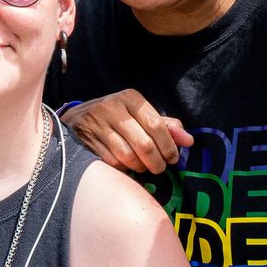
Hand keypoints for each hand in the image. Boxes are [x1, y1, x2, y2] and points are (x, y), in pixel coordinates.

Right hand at [61, 89, 192, 175]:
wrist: (77, 118)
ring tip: (143, 166)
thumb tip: (189, 140)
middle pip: (144, 144)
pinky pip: (112, 162)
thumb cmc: (117, 117)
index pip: (156, 125)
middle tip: (159, 168)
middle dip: (156, 161)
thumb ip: (165, 126)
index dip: (168, 146)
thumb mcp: (140, 115)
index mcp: (130, 98)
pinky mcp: (86, 139)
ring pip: (128, 156)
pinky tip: (125, 165)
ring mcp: (96, 123)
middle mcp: (112, 107)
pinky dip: (122, 168)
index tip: (173, 159)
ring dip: (139, 167)